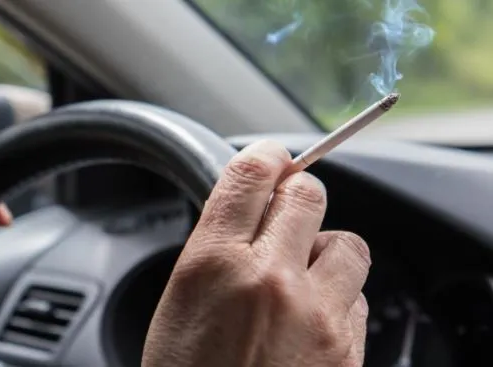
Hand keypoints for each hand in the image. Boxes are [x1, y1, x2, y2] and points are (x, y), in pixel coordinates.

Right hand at [142, 140, 370, 366]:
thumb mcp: (183, 299)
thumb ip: (220, 244)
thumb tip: (253, 205)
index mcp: (213, 263)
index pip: (252, 174)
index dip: (267, 157)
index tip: (273, 159)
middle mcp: (268, 281)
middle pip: (309, 192)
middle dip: (298, 196)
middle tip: (286, 215)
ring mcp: (316, 315)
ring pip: (347, 242)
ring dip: (325, 249)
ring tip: (302, 276)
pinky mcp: (347, 349)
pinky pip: (356, 294)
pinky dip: (337, 297)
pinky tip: (312, 319)